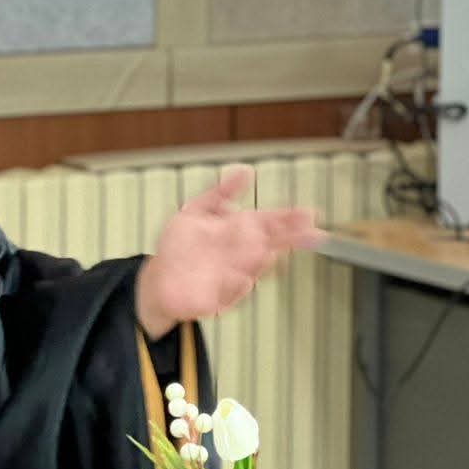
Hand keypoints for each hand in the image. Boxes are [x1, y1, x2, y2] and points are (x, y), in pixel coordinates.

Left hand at [135, 166, 320, 335]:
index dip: (289, 219)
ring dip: (260, 260)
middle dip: (287, 239)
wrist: (159, 280)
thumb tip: (245, 170)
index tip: (309, 214)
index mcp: (239, 232)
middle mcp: (241, 255)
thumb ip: (221, 193)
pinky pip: (231, 292)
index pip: (269, 223)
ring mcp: (233, 277)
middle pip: (269, 245)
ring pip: (252, 269)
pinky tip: (242, 277)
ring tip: (266, 250)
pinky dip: (236, 285)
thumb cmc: (180, 245)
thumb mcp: (196, 211)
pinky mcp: (219, 298)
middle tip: (305, 232)